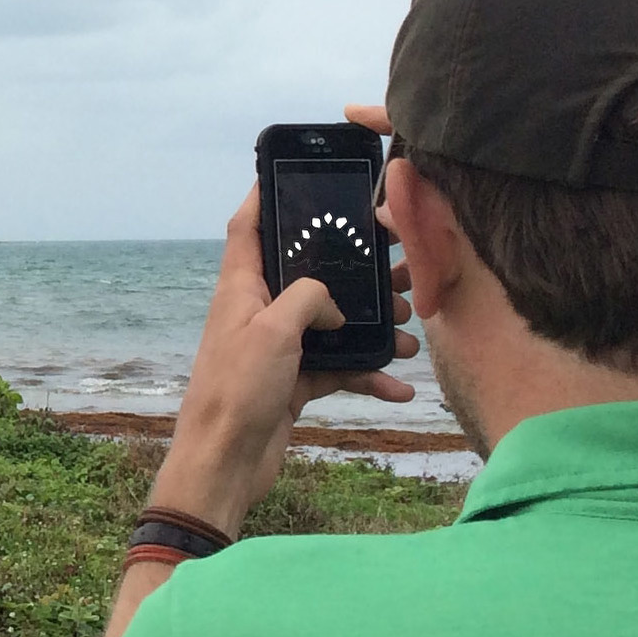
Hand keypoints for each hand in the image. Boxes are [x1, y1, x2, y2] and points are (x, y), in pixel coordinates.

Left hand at [148, 176, 416, 538]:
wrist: (225, 464)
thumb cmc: (236, 390)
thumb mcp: (274, 329)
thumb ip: (310, 297)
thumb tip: (335, 304)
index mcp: (241, 287)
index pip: (249, 226)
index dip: (265, 195)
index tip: (292, 172)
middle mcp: (258, 311)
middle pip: (308, 274)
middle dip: (351, 269)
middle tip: (395, 264)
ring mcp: (276, 348)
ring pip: (331, 323)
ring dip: (372, 326)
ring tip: (412, 329)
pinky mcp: (292, 383)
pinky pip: (338, 369)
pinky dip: (368, 376)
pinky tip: (401, 388)